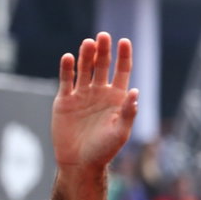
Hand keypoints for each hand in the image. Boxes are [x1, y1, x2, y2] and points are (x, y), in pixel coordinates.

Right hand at [53, 33, 138, 171]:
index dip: (123, 56)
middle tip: (103, 36)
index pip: (121, 71)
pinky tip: (70, 57)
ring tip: (88, 43)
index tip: (124, 41)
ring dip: (86, 55)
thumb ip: (128, 112)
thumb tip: (135, 91)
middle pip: (102, 65)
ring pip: (84, 68)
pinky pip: (66, 80)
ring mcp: (82, 94)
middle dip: (103, 50)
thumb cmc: (104, 150)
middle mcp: (100, 92)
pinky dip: (67, 68)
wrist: (79, 163)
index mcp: (116, 98)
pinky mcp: (65, 100)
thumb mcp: (120, 132)